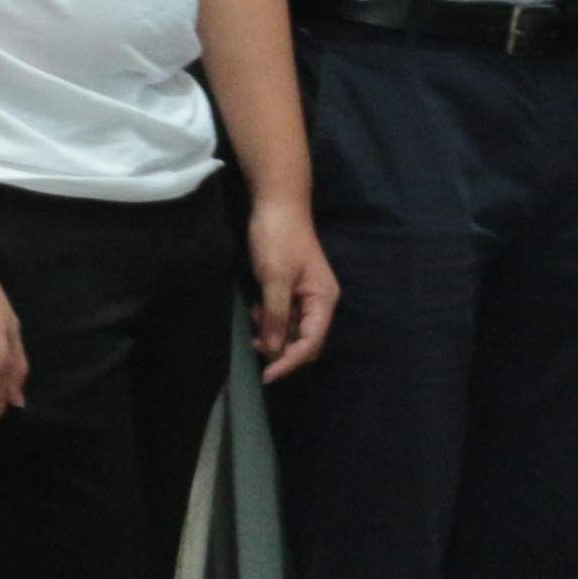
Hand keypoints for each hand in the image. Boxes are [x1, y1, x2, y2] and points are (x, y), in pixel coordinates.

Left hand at [244, 192, 339, 378]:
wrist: (276, 203)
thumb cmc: (278, 239)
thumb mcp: (275, 279)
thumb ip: (276, 316)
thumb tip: (276, 349)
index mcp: (323, 300)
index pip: (311, 342)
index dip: (290, 361)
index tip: (267, 375)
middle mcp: (319, 301)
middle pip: (305, 340)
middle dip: (281, 348)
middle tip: (255, 344)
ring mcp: (305, 294)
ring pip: (292, 328)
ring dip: (273, 331)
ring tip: (254, 319)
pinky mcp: (292, 287)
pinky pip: (283, 314)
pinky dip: (269, 317)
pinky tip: (256, 306)